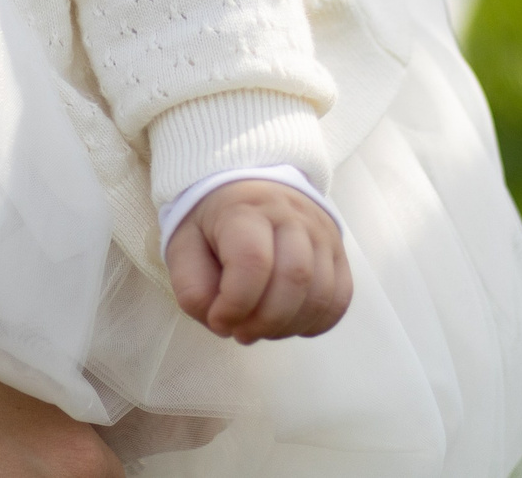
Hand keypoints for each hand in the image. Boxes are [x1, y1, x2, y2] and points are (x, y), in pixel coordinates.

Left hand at [164, 179, 351, 342]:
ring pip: (320, 293)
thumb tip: (223, 322)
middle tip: (241, 332)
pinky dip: (315, 323)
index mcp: (245, 208)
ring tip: (261, 328)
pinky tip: (288, 323)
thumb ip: (192, 289)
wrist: (246, 190)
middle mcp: (291, 214)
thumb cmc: (211, 225)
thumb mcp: (183, 247)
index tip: (218, 320)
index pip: (253, 261)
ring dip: (288, 326)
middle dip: (265, 322)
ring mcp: (321, 231)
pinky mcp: (338, 251)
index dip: (236, 304)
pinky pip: (339, 298)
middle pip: (294, 278)